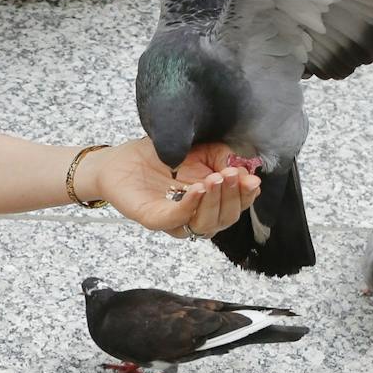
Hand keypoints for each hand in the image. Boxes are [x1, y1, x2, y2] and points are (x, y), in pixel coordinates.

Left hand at [83, 138, 260, 237]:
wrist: (119, 158)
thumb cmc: (159, 155)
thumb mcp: (200, 147)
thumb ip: (223, 156)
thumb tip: (245, 167)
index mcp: (210, 199)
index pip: (237, 205)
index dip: (247, 195)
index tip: (252, 179)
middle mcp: (195, 214)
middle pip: (226, 218)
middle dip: (233, 196)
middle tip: (231, 173)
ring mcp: (174, 219)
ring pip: (205, 224)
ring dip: (216, 201)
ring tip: (216, 178)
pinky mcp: (153, 219)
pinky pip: (176, 220)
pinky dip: (191, 205)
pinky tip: (198, 188)